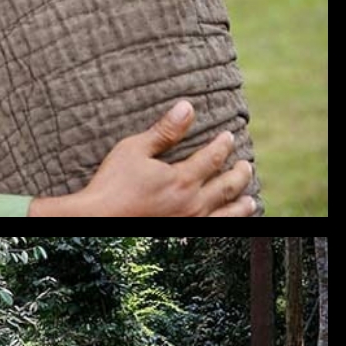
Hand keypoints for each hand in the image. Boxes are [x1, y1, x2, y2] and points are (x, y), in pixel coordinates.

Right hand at [29, 101, 256, 216]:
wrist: (95, 220)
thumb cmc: (111, 185)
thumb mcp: (134, 150)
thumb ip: (164, 131)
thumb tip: (187, 107)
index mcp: (182, 180)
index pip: (213, 158)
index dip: (223, 145)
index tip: (229, 137)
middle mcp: (192, 204)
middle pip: (228, 187)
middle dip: (240, 174)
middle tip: (245, 166)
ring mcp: (188, 225)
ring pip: (227, 215)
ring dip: (241, 206)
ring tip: (249, 201)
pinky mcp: (180, 238)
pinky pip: (213, 232)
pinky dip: (226, 226)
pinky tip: (226, 224)